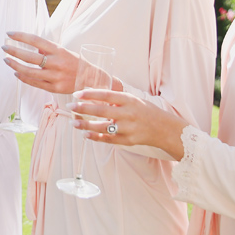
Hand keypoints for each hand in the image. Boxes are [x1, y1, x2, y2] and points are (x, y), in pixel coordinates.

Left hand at [2, 32, 81, 93]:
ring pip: (29, 71)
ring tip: (6, 60)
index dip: (20, 36)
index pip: (35, 40)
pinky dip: (23, 78)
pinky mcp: (54, 88)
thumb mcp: (63, 51)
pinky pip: (35, 83)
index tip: (9, 34)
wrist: (91, 79)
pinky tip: (16, 73)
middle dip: (14, 51)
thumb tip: (32, 48)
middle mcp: (56, 63)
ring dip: (15, 65)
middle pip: (30, 57)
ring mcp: (55, 76)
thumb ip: (47, 49)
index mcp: (58, 50)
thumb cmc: (74, 62)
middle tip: (4, 48)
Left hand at [68, 88, 187, 159]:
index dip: (90, 94)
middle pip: (101, 111)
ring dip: (85, 126)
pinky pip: (108, 139)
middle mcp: (128, 113)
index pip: (106, 95)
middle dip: (83, 109)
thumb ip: (115, 99)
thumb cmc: (146, 111)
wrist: (165, 129)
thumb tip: (92, 95)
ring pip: (102, 127)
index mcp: (129, 100)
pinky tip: (85, 135)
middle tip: (70, 106)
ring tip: (73, 123)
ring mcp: (128, 128)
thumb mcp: (133, 100)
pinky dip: (95, 137)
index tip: (76, 94)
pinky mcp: (128, 140)